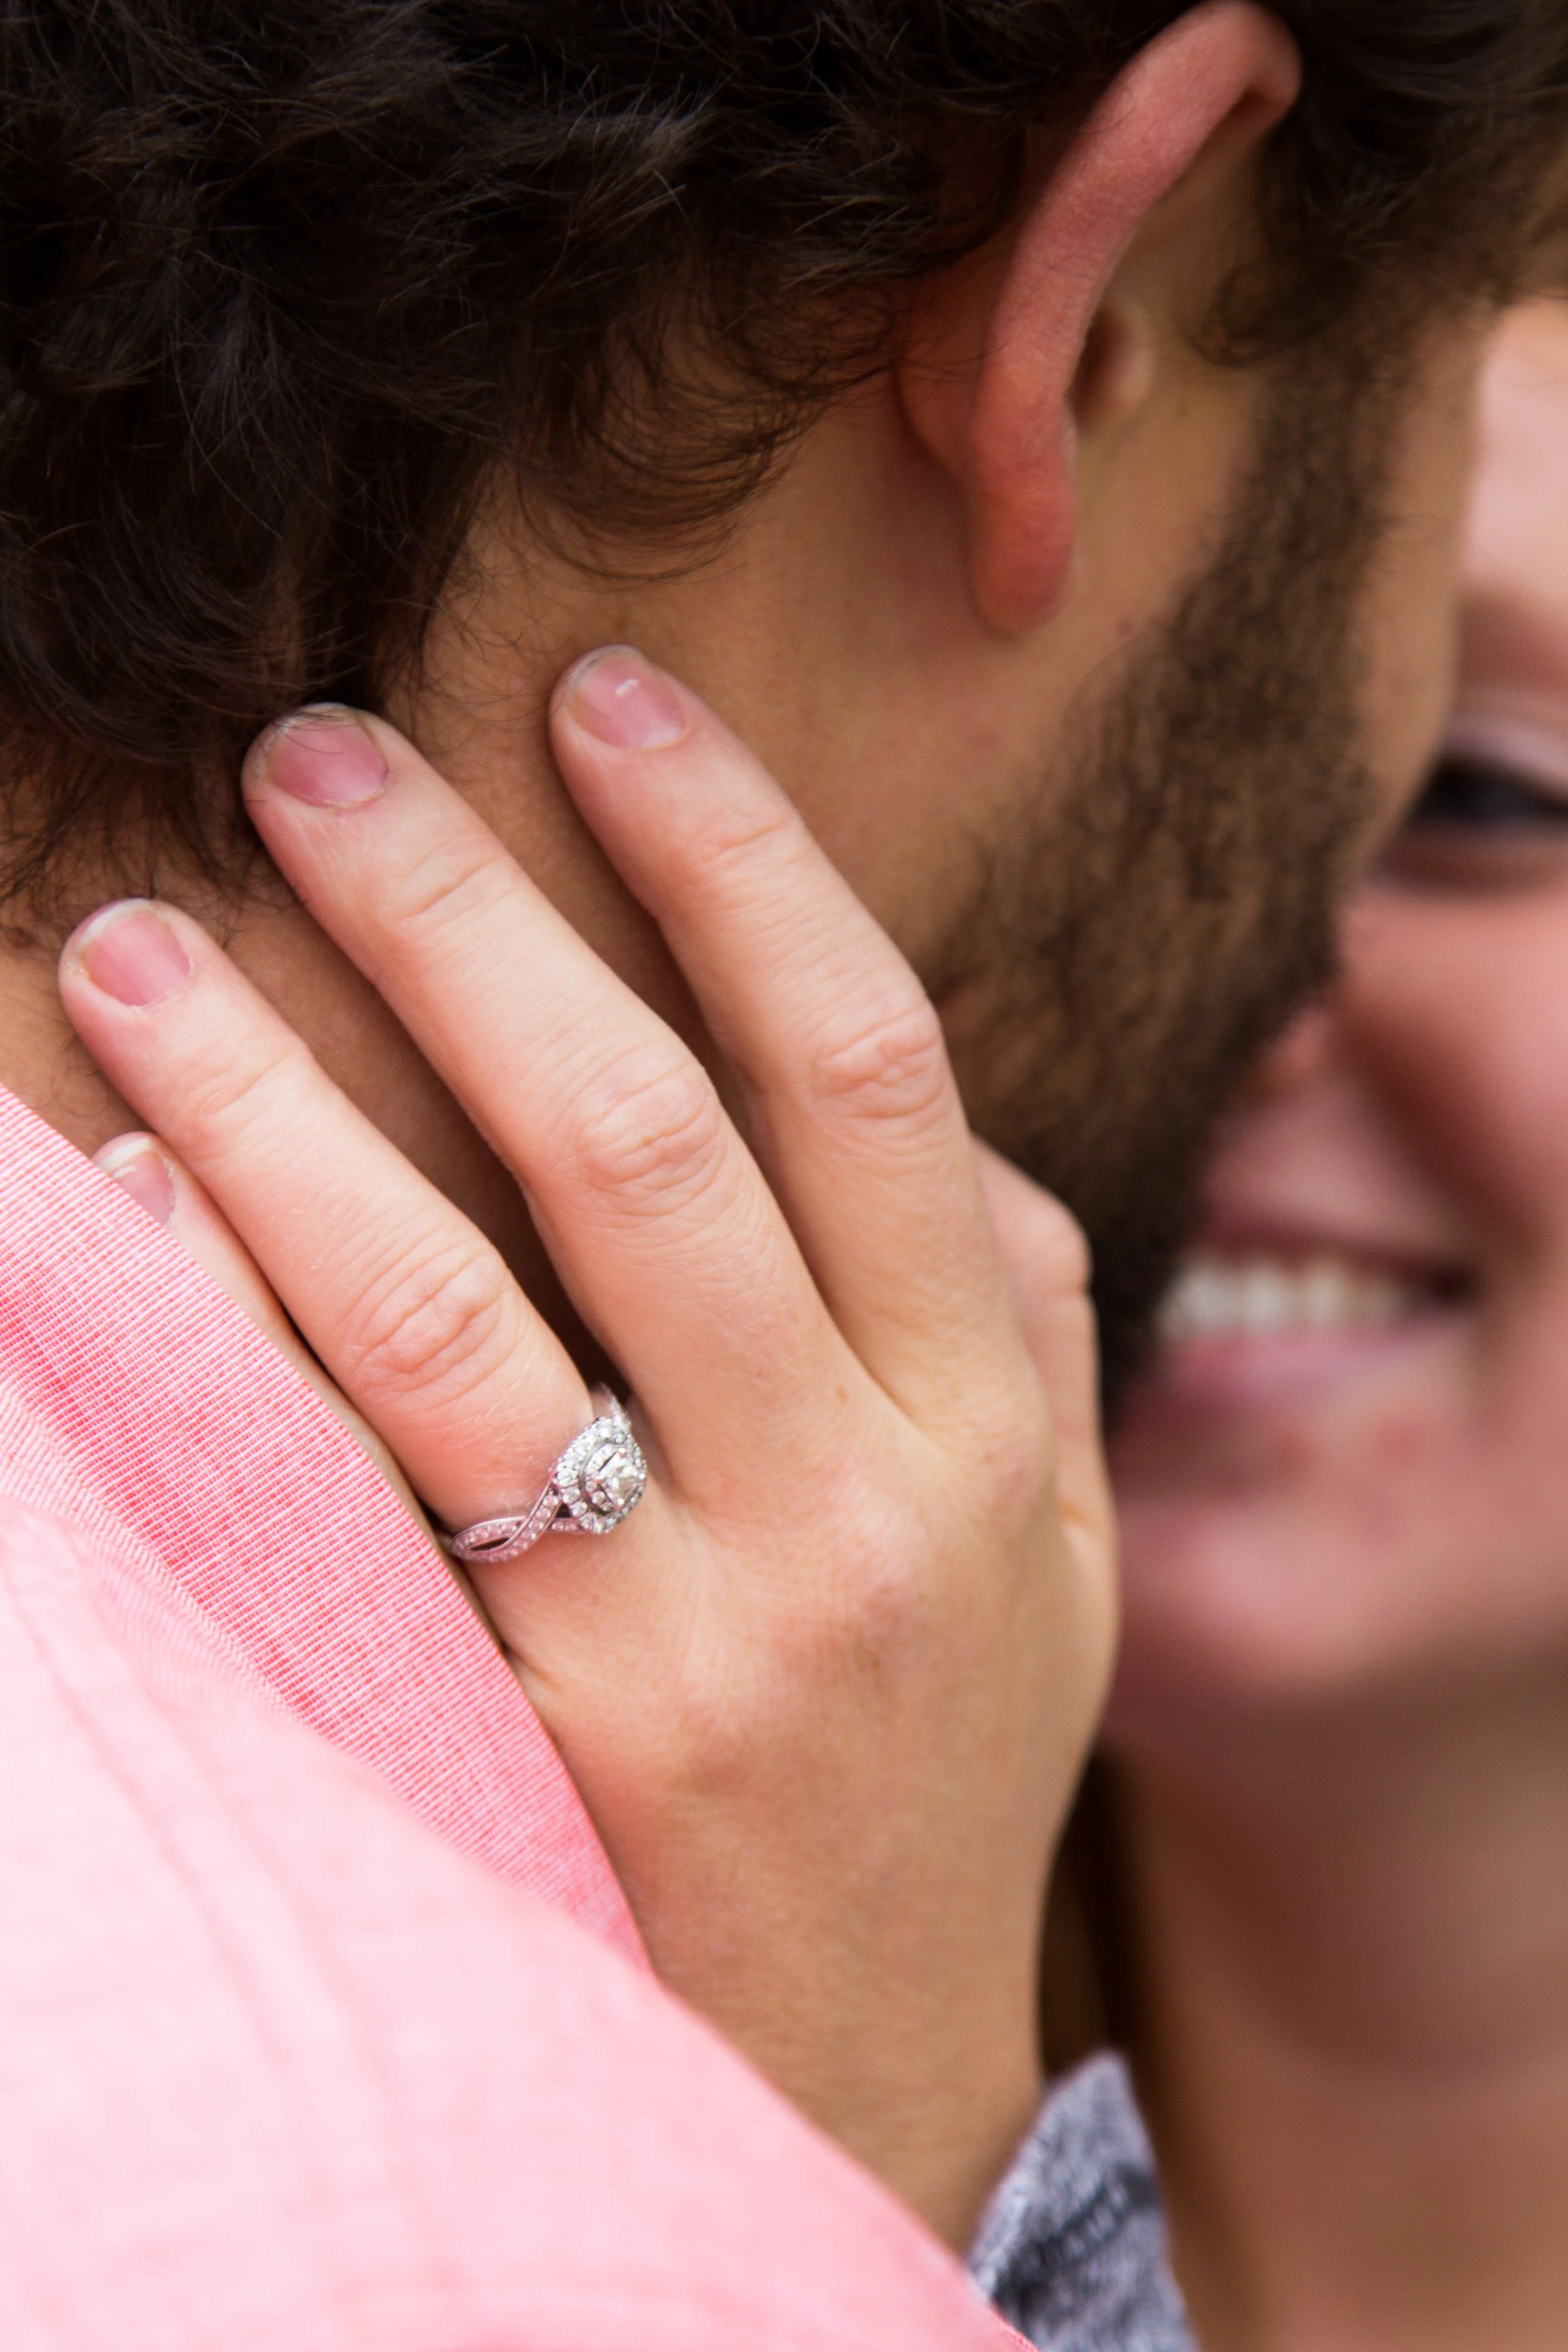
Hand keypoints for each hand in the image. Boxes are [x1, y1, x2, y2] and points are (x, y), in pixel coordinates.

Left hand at [59, 650, 1115, 2246]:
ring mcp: (669, 1640)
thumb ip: (1015, 1310)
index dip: (734, 855)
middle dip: (461, 918)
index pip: (861, 1065)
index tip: (605, 699)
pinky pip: (332, 1495)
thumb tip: (916, 1106)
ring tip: (131, 950)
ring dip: (272, 1099)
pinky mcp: (514, 1743)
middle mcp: (838, 1506)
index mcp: (974, 1420)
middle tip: (309, 757)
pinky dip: (215, 1323)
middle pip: (635, 1138)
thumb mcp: (1051, 1544)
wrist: (846, 2080)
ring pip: (440, 1309)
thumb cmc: (938, 1762)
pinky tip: (121, 1200)